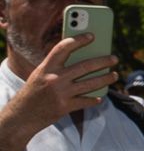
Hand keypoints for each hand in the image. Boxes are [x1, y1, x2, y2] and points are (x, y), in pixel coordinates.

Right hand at [2, 35, 116, 135]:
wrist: (21, 115)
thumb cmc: (34, 91)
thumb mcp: (40, 75)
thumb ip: (57, 67)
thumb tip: (85, 58)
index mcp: (46, 67)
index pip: (63, 48)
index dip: (78, 40)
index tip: (92, 35)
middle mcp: (54, 79)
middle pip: (85, 66)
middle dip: (103, 61)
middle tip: (114, 58)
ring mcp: (60, 93)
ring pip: (90, 83)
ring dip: (106, 79)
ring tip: (114, 75)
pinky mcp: (65, 107)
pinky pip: (86, 101)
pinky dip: (94, 99)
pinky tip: (100, 97)